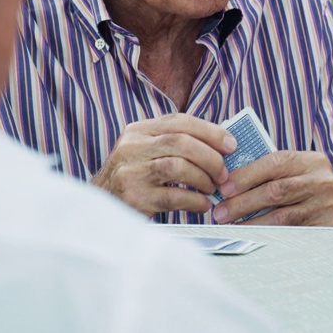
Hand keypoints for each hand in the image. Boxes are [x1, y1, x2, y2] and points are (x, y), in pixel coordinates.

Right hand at [91, 114, 236, 216]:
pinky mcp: (133, 198)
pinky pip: (174, 196)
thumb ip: (176, 144)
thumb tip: (222, 145)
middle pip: (181, 142)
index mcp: (138, 130)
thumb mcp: (147, 153)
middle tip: (224, 173)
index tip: (232, 145)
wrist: (100, 210)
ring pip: (178, 166)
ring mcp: (130, 172)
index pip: (180, 121)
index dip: (211, 132)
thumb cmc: (134, 180)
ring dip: (203, 178)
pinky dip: (195, 200)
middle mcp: (131, 147)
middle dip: (210, 157)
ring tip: (211, 189)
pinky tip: (202, 205)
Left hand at [211, 150, 332, 225]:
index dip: (246, 175)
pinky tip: (251, 237)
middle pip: (275, 191)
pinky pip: (290, 234)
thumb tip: (229, 184)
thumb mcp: (297, 176)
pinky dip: (267, 236)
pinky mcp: (327, 227)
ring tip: (230, 226)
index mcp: (312, 161)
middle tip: (220, 212)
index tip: (223, 188)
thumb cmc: (307, 193)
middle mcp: (322, 181)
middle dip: (243, 202)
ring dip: (250, 223)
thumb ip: (272, 175)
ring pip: (280, 216)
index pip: (275, 162)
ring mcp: (326, 205)